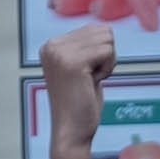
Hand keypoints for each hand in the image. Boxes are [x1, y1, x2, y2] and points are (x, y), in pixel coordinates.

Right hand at [36, 25, 111, 158]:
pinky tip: (92, 83)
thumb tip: (105, 27)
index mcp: (51, 45)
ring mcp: (60, 53)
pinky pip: (108, 51)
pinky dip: (107, 69)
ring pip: (107, 39)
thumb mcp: (81, 67)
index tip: (84, 75)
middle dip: (105, 56)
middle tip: (89, 80)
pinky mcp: (72, 62)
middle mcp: (52, 45)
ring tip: (89, 81)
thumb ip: (87, 47)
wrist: (71, 131)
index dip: (100, 54)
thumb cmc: (80, 104)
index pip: (94, 29)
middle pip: (102, 31)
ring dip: (107, 63)